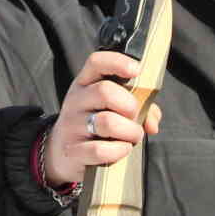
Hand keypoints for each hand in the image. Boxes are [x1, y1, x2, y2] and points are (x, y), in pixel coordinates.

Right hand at [41, 51, 164, 186]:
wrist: (62, 153)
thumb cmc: (95, 126)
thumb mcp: (112, 109)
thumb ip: (140, 108)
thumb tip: (152, 123)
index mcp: (86, 84)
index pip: (96, 63)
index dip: (118, 62)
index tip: (136, 70)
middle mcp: (76, 101)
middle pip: (104, 91)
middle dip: (129, 105)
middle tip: (134, 116)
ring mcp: (72, 126)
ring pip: (107, 122)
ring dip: (129, 131)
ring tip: (132, 136)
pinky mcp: (72, 150)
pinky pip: (100, 150)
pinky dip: (118, 151)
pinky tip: (122, 150)